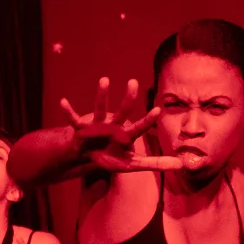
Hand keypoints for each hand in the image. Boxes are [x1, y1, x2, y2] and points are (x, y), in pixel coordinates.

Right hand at [58, 76, 181, 173]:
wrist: (90, 155)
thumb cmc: (113, 156)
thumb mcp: (134, 164)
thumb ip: (156, 163)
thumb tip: (181, 164)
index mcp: (126, 135)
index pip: (139, 127)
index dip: (147, 120)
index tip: (157, 110)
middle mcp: (114, 126)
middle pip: (123, 112)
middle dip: (128, 99)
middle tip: (133, 82)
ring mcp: (98, 125)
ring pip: (101, 109)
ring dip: (102, 96)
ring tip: (105, 80)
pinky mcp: (82, 128)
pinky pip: (74, 119)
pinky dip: (68, 112)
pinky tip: (62, 102)